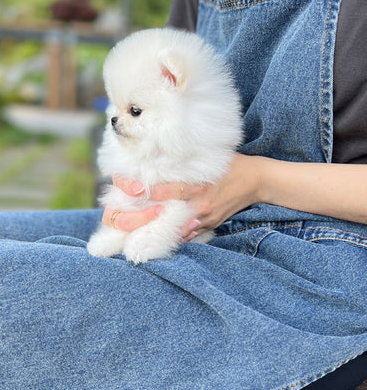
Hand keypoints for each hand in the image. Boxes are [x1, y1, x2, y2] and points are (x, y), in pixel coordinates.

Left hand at [102, 154, 261, 239]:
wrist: (257, 180)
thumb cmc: (233, 165)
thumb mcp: (212, 159)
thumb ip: (188, 162)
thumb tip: (165, 156)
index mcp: (200, 187)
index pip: (170, 191)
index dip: (153, 193)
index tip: (137, 191)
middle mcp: (201, 205)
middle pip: (171, 214)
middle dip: (152, 215)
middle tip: (133, 215)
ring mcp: (206, 218)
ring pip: (178, 228)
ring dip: (162, 227)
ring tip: (143, 226)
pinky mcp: (211, 224)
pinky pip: (190, 232)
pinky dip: (177, 232)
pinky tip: (163, 232)